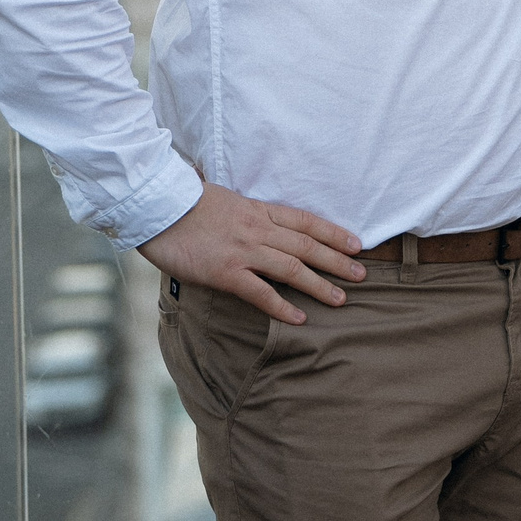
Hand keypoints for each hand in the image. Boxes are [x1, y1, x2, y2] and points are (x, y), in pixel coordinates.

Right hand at [136, 180, 366, 322]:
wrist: (158, 206)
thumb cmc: (187, 203)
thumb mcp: (227, 201)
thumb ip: (248, 214)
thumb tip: (260, 221)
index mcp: (259, 210)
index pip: (307, 222)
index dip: (334, 233)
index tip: (357, 245)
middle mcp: (258, 229)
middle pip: (308, 246)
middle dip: (338, 261)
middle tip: (362, 275)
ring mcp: (244, 251)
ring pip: (292, 269)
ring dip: (319, 285)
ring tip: (341, 299)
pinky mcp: (225, 272)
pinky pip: (260, 293)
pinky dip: (282, 306)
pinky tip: (299, 318)